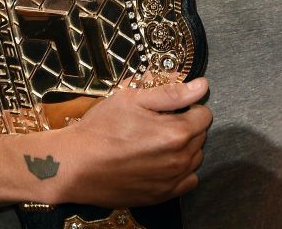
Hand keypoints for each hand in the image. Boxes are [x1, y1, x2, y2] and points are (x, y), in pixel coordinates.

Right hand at [44, 78, 211, 207]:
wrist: (76, 165)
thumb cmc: (102, 128)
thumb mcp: (133, 98)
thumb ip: (171, 92)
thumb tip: (202, 85)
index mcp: (175, 132)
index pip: (204, 115)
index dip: (189, 105)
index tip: (171, 106)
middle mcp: (179, 160)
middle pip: (200, 136)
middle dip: (187, 124)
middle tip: (161, 121)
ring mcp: (171, 181)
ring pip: (195, 158)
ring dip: (185, 147)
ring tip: (159, 140)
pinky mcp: (161, 196)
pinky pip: (188, 181)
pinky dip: (181, 170)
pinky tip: (162, 161)